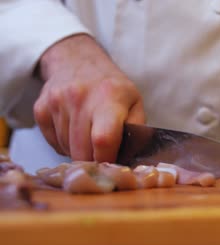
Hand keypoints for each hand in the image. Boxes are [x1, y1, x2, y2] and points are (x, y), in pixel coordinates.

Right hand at [34, 34, 144, 161]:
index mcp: (109, 97)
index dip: (107, 159)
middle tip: (102, 155)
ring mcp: (56, 102)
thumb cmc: (112, 87)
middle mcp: (79, 97)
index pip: (103, 139)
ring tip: (89, 136)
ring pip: (66, 148)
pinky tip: (74, 131)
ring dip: (79, 151)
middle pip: (82, 150)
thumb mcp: (134, 102)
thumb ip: (136, 130)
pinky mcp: (40, 109)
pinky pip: (52, 142)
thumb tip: (132, 158)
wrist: (78, 61)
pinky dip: (64, 144)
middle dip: (93, 161)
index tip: (112, 164)